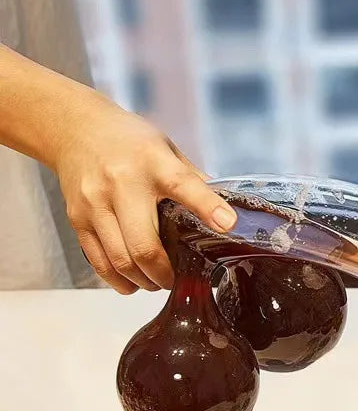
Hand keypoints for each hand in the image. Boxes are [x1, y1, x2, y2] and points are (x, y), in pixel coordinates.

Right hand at [56, 103, 236, 293]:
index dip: (207, 207)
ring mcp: (95, 202)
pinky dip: (119, 280)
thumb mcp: (168, 151)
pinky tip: (133, 281)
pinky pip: (99, 261)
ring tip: (156, 281)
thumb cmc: (131, 143)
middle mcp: (122, 182)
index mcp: (154, 162)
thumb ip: (195, 183)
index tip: (228, 225)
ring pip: (120, 260)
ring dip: (144, 281)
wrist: (76, 129)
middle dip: (165, 273)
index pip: (184, 185)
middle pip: (144, 244)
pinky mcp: (77, 218)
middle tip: (176, 278)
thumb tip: (227, 216)